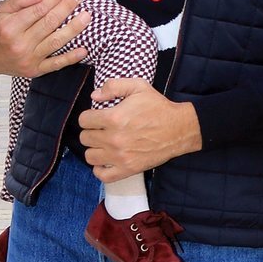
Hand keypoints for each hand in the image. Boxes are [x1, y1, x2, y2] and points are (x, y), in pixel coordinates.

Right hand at [0, 0, 90, 76]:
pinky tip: (83, 50)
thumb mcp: (0, 11)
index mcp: (9, 27)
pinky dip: (71, 58)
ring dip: (74, 28)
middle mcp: (19, 44)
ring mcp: (28, 59)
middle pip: (49, 23)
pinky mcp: (35, 70)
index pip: (37, 10)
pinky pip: (56, 64)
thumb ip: (18, 0)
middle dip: (66, 8)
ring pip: (55, 41)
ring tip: (86, 16)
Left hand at [78, 79, 201, 180]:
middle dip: (92, 131)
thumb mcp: (138, 87)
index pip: (83, 120)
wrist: (179, 129)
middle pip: (85, 138)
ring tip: (104, 144)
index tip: (97, 117)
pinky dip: (100, 169)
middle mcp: (114, 139)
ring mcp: (120, 157)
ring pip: (90, 156)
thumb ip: (114, 86)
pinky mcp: (127, 169)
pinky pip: (102, 175)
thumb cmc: (158, 108)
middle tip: (102, 129)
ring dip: (94, 149)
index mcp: (114, 118)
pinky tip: (106, 160)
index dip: (89, 116)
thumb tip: (95, 96)